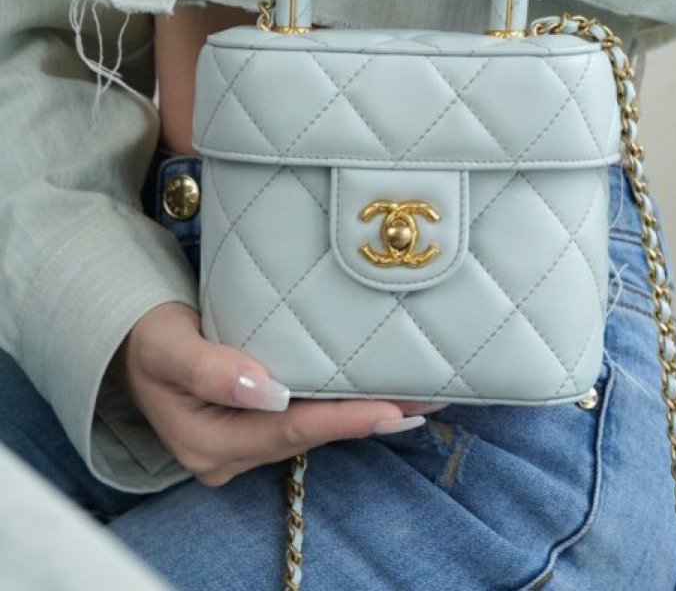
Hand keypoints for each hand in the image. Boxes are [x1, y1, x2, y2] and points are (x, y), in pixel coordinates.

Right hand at [112, 302, 437, 486]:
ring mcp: (245, 441)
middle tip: (425, 402)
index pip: (288, 430)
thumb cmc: (149, 337)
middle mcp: (231, 453)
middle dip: (368, 418)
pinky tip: (381, 394)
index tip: (390, 411)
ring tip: (419, 400)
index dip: (342, 420)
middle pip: (310, 434)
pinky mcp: (258, 424)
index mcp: (207, 442)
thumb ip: (209, 369)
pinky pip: (308, 417)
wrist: (135, 341)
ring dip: (364, 413)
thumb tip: (264, 389)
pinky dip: (344, 405)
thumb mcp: (168, 346)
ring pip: (314, 428)